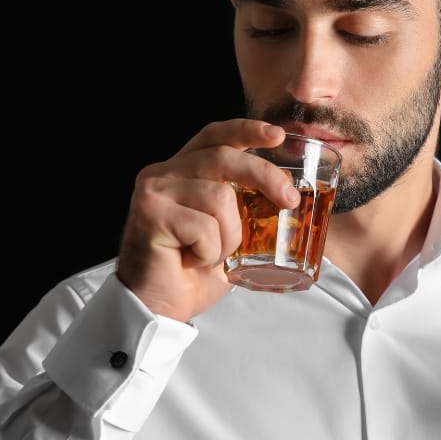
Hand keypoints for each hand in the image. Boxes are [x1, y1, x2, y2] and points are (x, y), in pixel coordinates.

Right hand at [115, 118, 299, 322]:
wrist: (158, 308)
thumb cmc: (192, 273)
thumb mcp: (226, 231)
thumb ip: (243, 206)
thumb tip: (288, 196)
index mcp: (181, 171)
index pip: (214, 136)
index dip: (246, 131)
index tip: (277, 135)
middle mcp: (162, 173)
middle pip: (223, 157)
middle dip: (264, 176)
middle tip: (289, 200)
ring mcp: (154, 191)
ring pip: (220, 198)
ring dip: (230, 236)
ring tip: (213, 255)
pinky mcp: (150, 214)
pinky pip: (204, 226)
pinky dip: (211, 251)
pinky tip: (193, 261)